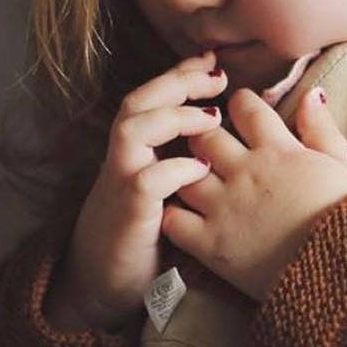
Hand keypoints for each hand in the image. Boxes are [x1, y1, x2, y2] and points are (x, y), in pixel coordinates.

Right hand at [46, 52, 227, 331]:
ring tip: (212, 117)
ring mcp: (122, 185)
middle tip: (217, 75)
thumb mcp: (175, 192)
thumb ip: (194, 162)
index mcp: (140, 151)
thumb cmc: (150, 237)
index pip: (155, 98)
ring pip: (132, 130)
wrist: (108, 284)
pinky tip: (202, 168)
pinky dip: (174, 170)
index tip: (216, 62)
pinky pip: (144, 181)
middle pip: (138, 102)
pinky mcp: (127, 215)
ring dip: (172, 117)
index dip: (182, 76)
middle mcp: (126, 160)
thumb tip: (238, 138)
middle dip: (176, 82)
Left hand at [160, 83, 346, 303]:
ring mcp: (223, 207)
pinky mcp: (210, 243)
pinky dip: (173, 213)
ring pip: (183, 172)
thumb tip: (310, 93)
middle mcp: (244, 172)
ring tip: (195, 177)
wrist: (342, 273)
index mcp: (278, 150)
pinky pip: (174, 219)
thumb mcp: (343, 167)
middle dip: (205, 133)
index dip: (240, 104)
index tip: (240, 108)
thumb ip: (322, 128)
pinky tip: (183, 214)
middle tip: (212, 142)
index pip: (245, 108)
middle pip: (205, 135)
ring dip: (185, 171)